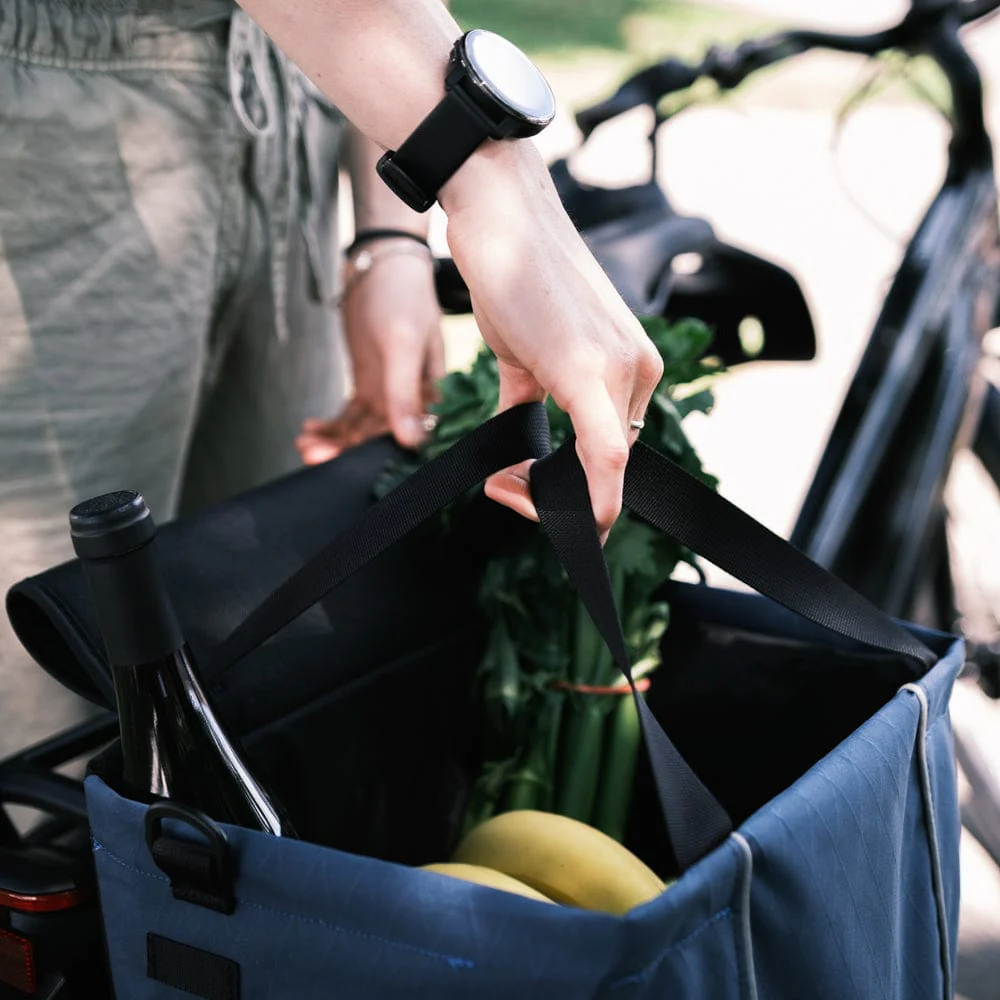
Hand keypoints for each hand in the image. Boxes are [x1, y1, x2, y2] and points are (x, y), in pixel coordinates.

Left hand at [296, 246, 444, 463]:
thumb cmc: (403, 297)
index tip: (343, 467)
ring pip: (360, 430)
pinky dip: (331, 425)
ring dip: (334, 440)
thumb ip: (403, 393)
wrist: (382, 263)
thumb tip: (410, 441)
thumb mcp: (402, 343)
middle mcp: (410, 399)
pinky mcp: (368, 384)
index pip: (405, 439)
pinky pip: (350, 415)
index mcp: (430, 395)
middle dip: (346, 450)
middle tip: (313, 456)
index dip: (375, 457)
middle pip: (378, 439)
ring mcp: (387, 392)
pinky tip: (310, 429)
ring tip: (305, 443)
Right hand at [442, 142, 662, 540]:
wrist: (499, 209)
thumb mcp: (521, 355)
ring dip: (556, 495)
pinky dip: (595, 496)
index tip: (533, 497)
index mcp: (627, 365)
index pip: (613, 449)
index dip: (579, 487)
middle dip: (563, 496)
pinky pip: (604, 453)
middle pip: (610, 464)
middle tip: (511, 493)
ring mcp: (620, 367)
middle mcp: (636, 368)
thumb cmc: (512, 274)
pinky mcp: (590, 368)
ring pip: (607, 466)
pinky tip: (570, 517)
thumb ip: (526, 405)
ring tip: (507, 488)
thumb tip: (511, 452)